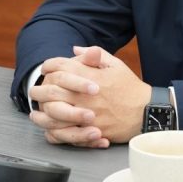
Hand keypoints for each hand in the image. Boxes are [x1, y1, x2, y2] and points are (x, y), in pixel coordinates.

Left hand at [28, 46, 150, 146]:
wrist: (147, 111)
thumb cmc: (130, 87)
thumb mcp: (115, 65)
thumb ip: (95, 55)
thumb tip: (75, 49)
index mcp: (92, 77)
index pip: (62, 67)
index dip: (50, 66)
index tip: (46, 68)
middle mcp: (87, 95)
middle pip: (53, 90)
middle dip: (40, 89)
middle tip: (34, 90)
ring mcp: (88, 114)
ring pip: (56, 113)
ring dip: (43, 111)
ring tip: (35, 111)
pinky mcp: (91, 131)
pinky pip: (67, 132)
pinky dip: (55, 130)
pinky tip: (48, 128)